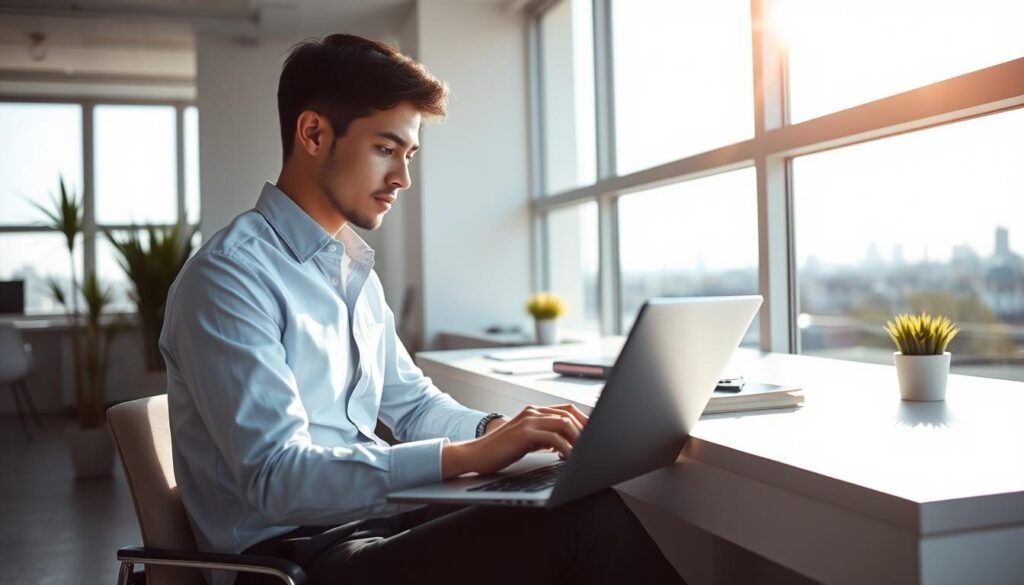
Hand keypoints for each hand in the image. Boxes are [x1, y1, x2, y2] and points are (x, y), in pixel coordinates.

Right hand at [442, 403, 589, 477]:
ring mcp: (528, 420)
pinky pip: (553, 438)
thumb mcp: (526, 441)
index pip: (566, 410)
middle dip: (585, 430)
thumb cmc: (500, 450)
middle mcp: (532, 412)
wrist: (475, 454)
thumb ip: (543, 438)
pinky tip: (569, 458)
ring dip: (578, 439)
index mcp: (534, 412)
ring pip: (563, 423)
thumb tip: (564, 445)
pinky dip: (566, 448)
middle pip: (569, 414)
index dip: (584, 420)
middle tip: (594, 445)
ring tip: (584, 453)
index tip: (595, 434)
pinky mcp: (524, 433)